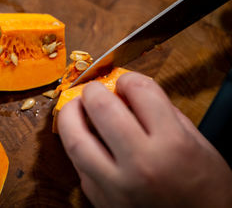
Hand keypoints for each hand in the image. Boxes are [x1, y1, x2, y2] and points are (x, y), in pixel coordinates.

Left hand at [58, 72, 231, 207]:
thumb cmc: (206, 193)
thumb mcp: (200, 147)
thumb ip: (168, 117)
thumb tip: (134, 96)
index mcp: (172, 145)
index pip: (141, 92)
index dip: (129, 80)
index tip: (125, 82)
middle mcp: (141, 164)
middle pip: (102, 109)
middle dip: (93, 90)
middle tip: (93, 90)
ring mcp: (116, 185)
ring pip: (76, 140)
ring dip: (69, 116)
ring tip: (74, 108)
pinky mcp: (101, 200)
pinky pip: (79, 166)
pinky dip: (77, 146)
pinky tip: (83, 138)